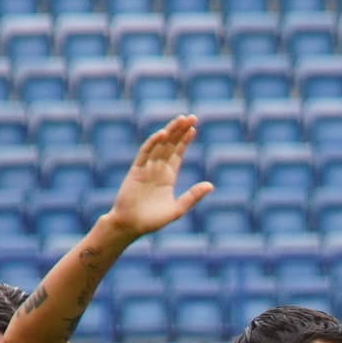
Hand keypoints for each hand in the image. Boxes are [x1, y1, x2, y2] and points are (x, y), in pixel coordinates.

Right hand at [106, 115, 213, 238]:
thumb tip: (211, 185)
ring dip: (170, 132)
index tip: (194, 128)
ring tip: (181, 119)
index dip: (185, 140)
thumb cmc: (153, 220)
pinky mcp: (136, 170)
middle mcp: (157, 169)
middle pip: (170, 145)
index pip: (178, 153)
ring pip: (160, 145)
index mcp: (168, 176)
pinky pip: (145, 153)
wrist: (131, 226)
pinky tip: (162, 134)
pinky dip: (153, 143)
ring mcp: (147, 168)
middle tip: (191, 116)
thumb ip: (192, 196)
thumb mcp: (178, 209)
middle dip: (180, 130)